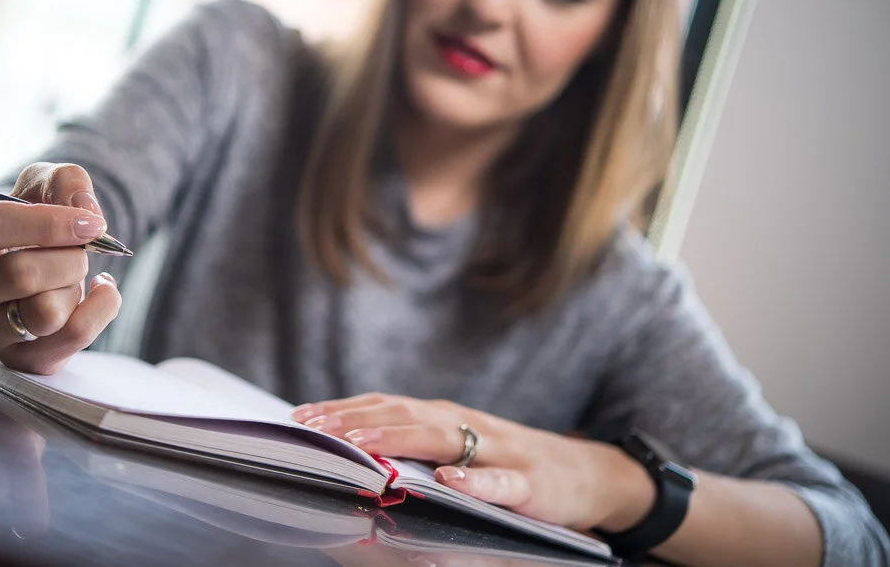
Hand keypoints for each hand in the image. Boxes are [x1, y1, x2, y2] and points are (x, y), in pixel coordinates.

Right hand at [0, 162, 122, 373]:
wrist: (37, 261)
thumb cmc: (32, 221)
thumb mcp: (42, 185)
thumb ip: (65, 181)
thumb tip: (86, 211)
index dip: (48, 222)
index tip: (90, 222)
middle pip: (21, 274)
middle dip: (70, 258)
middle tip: (79, 249)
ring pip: (45, 315)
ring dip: (75, 288)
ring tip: (71, 276)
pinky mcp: (14, 359)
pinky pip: (72, 337)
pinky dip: (101, 308)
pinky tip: (98, 292)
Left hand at [291, 393, 654, 531]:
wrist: (586, 474)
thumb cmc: (509, 464)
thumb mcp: (460, 448)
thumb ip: (415, 446)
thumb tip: (353, 449)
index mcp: (445, 418)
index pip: (387, 406)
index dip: (345, 410)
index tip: (303, 416)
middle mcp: (467, 426)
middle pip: (406, 415)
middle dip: (358, 421)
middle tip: (317, 428)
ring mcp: (499, 452)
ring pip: (445, 441)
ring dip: (400, 439)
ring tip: (361, 444)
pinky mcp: (530, 483)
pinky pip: (499, 484)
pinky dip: (474, 482)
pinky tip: (447, 482)